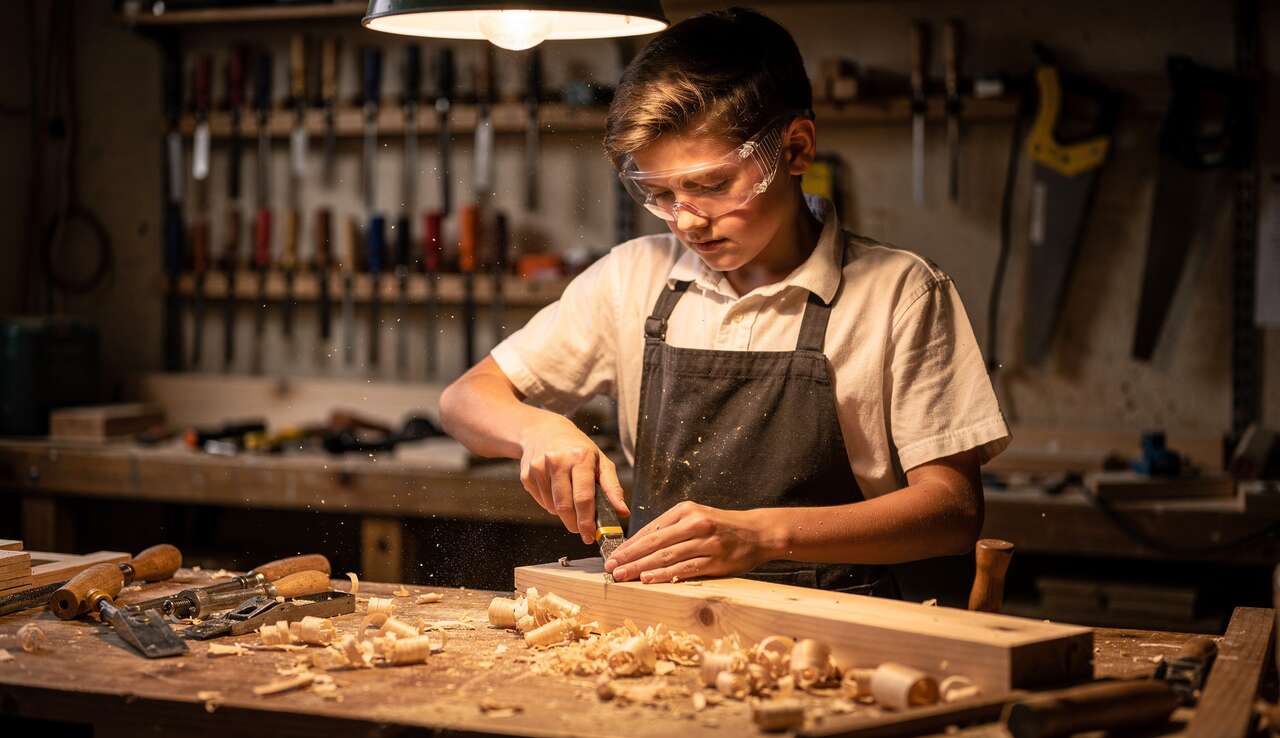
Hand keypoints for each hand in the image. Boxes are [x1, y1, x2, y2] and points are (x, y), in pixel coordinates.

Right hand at [518, 413, 627, 543]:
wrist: (543, 430)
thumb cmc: (577, 448)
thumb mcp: (600, 461)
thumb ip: (613, 488)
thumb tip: (623, 512)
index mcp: (580, 457)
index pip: (583, 497)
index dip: (587, 521)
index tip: (591, 536)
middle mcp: (557, 461)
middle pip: (565, 506)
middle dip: (575, 524)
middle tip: (582, 530)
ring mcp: (539, 468)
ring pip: (552, 507)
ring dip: (563, 513)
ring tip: (570, 499)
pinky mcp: (526, 475)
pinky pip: (541, 502)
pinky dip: (551, 504)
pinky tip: (555, 490)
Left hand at [604, 501, 777, 582]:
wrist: (758, 532)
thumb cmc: (722, 527)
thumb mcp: (697, 517)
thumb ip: (672, 528)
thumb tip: (640, 545)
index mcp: (686, 510)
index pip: (651, 528)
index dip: (629, 544)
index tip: (613, 555)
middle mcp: (694, 523)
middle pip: (654, 542)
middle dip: (629, 556)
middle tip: (610, 567)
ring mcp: (706, 542)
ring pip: (666, 556)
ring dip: (641, 567)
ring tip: (622, 576)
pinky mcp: (715, 560)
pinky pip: (685, 568)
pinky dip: (665, 574)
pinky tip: (648, 579)